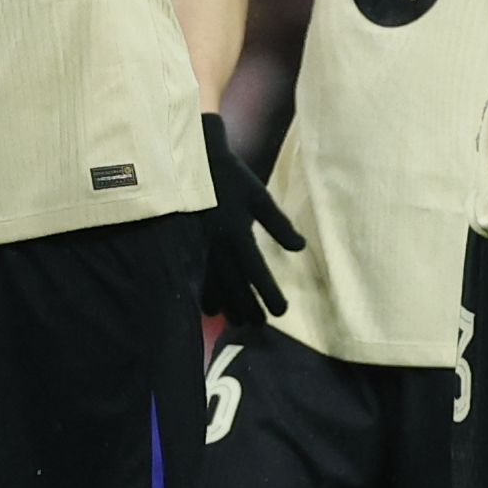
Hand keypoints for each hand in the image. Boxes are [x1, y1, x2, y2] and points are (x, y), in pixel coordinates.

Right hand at [197, 110, 305, 324]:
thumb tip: (300, 248)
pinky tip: (210, 309)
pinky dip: (206, 295)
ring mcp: (200, 248)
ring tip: (239, 323)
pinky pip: (197, 278)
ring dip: (229, 306)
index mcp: (238, 233)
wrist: (189, 161)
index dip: (268, 293)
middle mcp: (219, 247)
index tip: (281, 312)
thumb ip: (278, 224)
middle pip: (236, 286)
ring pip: (216, 286)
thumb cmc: (228, 176)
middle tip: (260, 325)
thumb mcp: (258, 196)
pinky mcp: (188, 246)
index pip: (257, 271)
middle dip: (249, 307)